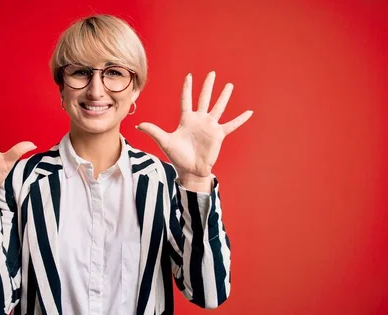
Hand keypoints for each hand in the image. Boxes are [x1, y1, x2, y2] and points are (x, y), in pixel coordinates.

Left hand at [136, 72, 251, 180]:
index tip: (189, 76)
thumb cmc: (177, 156)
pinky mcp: (218, 135)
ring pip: (218, 107)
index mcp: (186, 120)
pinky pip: (231, 125)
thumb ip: (153, 131)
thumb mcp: (164, 141)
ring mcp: (210, 126)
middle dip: (207, 86)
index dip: (187, 88)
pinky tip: (249, 112)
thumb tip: (138, 124)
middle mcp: (199, 120)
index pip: (186, 100)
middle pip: (204, 98)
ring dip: (224, 97)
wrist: (190, 169)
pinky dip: (240, 119)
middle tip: (212, 73)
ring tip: (229, 85)